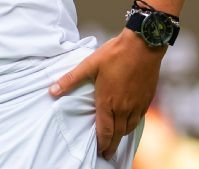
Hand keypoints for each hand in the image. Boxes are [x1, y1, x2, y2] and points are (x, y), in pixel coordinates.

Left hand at [49, 30, 163, 159]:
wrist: (143, 46)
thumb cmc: (115, 54)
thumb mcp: (89, 64)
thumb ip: (70, 79)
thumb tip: (51, 90)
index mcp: (108, 102)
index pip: (104, 131)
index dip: (102, 143)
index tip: (100, 151)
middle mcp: (124, 108)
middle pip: (118, 134)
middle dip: (112, 145)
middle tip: (108, 153)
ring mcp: (137, 105)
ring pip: (130, 128)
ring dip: (122, 135)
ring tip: (116, 138)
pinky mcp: (147, 99)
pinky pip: (139, 119)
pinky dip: (133, 124)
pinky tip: (129, 122)